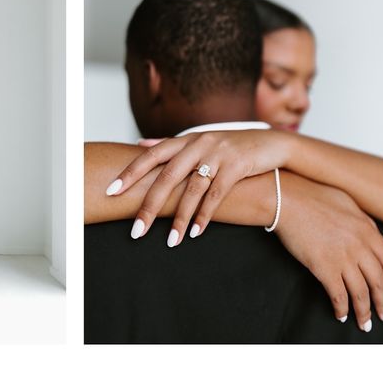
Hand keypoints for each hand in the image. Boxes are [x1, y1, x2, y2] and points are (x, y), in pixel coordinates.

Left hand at [106, 130, 292, 242]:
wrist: (270, 144)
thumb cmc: (230, 145)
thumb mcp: (198, 140)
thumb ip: (170, 144)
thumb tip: (140, 145)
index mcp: (185, 139)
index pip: (151, 155)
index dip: (131, 172)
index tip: (111, 190)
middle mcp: (198, 143)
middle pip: (167, 176)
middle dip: (150, 205)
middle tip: (136, 230)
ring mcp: (218, 153)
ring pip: (192, 190)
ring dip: (180, 219)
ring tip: (171, 242)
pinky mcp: (237, 166)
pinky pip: (216, 194)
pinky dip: (205, 215)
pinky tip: (196, 232)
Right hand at [277, 173, 382, 330]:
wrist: (284, 198)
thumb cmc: (312, 195)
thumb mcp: (347, 202)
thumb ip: (363, 221)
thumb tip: (373, 236)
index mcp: (367, 229)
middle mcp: (359, 246)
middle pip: (379, 282)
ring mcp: (342, 258)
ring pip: (361, 293)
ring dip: (364, 312)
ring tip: (364, 323)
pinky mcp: (323, 267)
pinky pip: (338, 296)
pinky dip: (341, 309)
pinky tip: (340, 315)